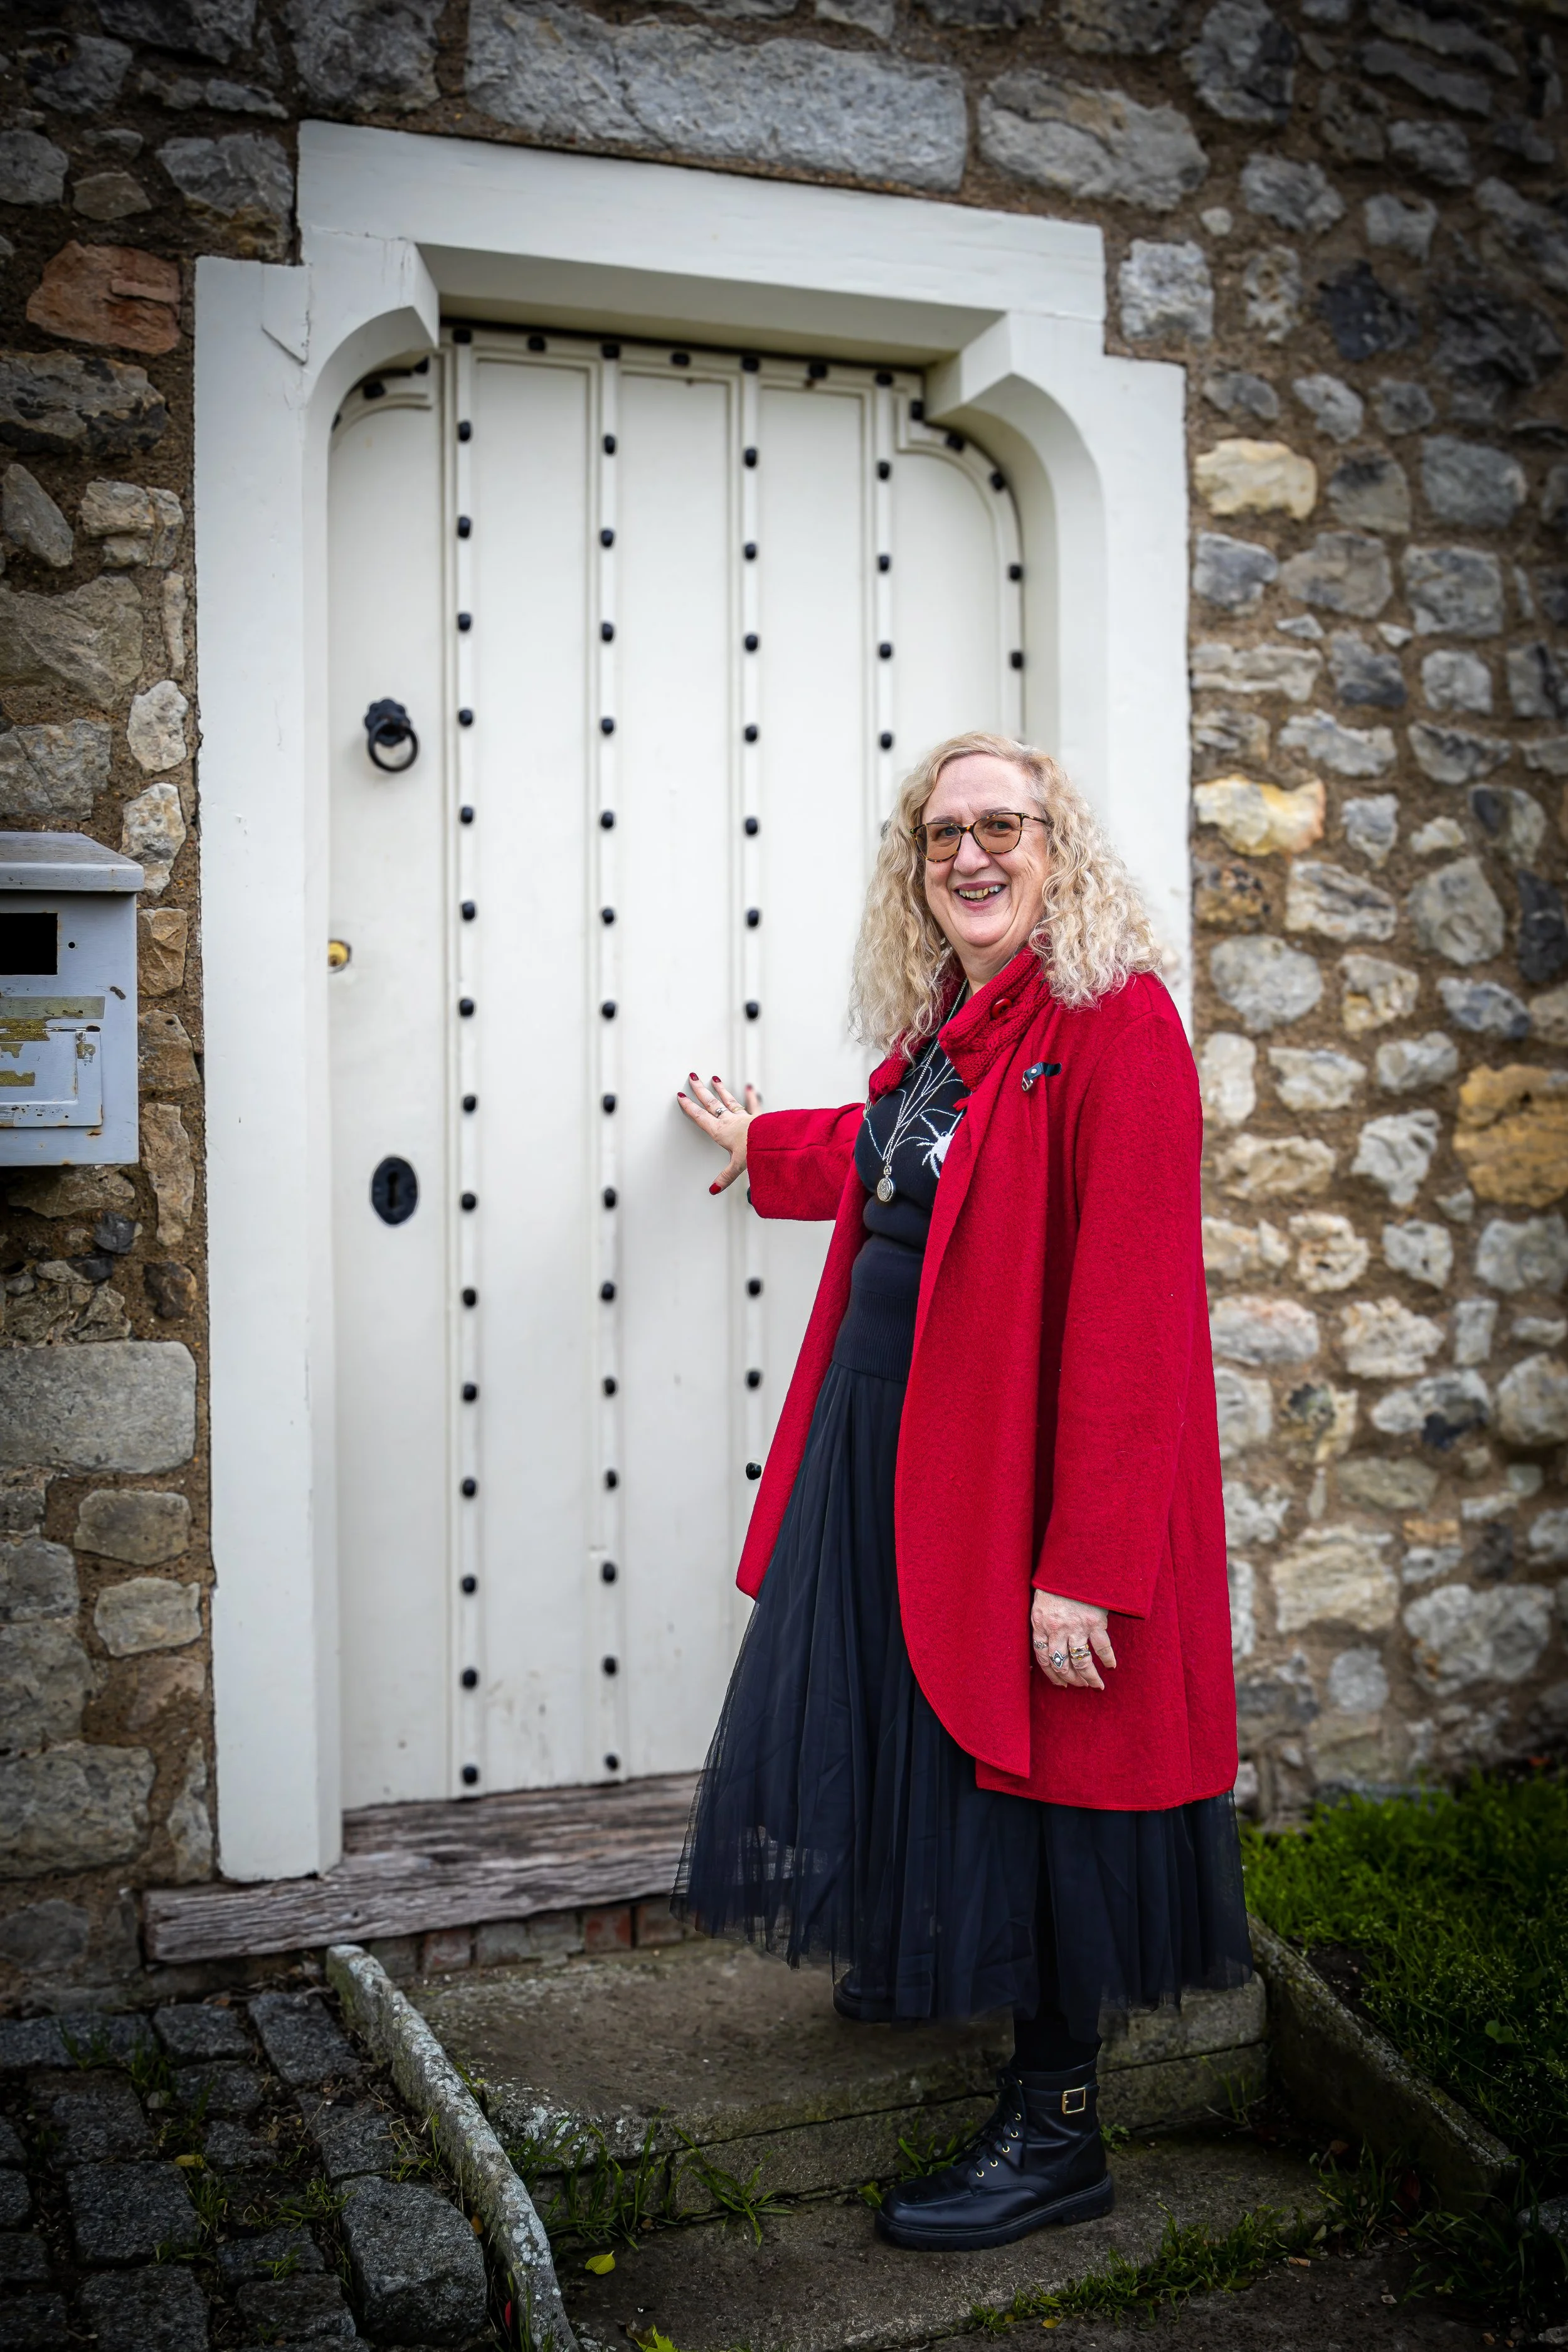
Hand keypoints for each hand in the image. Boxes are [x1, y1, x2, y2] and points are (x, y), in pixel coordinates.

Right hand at [676, 1073, 759, 1194]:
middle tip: (693, 1079)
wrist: (775, 1141)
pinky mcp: (757, 1117)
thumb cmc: (755, 1150)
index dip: (690, 1107)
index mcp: (721, 1132)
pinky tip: (750, 1088)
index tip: (681, 1097)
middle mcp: (730, 1122)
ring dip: (721, 1090)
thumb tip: (714, 1189)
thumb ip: (725, 1177)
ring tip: (715, 1079)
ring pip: (729, 1100)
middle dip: (701, 1091)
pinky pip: (753, 1105)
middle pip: (712, 1104)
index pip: (701, 1117)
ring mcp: (743, 1117)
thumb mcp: (737, 1167)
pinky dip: (752, 1097)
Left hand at [1030, 1590, 1116, 1691]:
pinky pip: (1102, 1647)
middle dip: (1069, 1679)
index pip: (1043, 1657)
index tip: (1058, 1682)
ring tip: (1094, 1686)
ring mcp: (1077, 1627)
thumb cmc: (1056, 1580)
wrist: (1076, 1562)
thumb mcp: (1041, 1600)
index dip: (1050, 1673)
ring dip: (1088, 1677)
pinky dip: (1108, 1659)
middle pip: (1061, 1664)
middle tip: (1077, 1685)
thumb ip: (1042, 1620)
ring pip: (1081, 1662)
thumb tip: (1044, 1642)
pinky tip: (1110, 1666)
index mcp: (1040, 1623)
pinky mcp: (1095, 1622)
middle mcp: (1057, 1629)